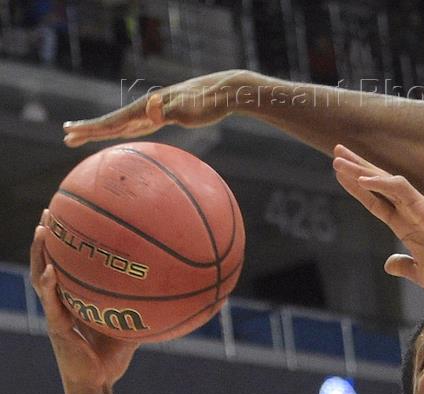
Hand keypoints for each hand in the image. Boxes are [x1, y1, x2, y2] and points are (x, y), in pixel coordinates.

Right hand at [29, 212, 138, 390]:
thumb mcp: (130, 327)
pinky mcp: (57, 329)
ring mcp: (56, 315)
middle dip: (46, 238)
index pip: (66, 267)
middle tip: (50, 211)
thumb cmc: (112, 359)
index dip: (64, 245)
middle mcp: (61, 304)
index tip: (68, 217)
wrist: (98, 385)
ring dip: (40, 254)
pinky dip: (50, 286)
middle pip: (47, 263)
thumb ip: (142, 310)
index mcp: (73, 302)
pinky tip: (51, 271)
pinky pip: (52, 303)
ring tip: (43, 230)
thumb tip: (171, 293)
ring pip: (41, 278)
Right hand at [62, 70, 250, 146]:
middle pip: (112, 123)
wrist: (224, 93)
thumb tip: (151, 110)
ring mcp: (155, 112)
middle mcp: (147, 109)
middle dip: (88, 130)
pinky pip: (138, 127)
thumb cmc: (208, 102)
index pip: (112, 121)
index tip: (69, 131)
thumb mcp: (188, 108)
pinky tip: (122, 134)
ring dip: (102, 130)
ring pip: (123, 124)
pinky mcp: (166, 116)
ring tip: (84, 135)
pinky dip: (124, 131)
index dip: (91, 128)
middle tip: (66, 136)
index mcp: (147, 108)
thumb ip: (168, 110)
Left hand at [332, 145, 423, 293]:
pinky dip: (380, 183)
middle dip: (356, 168)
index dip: (359, 189)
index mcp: (408, 225)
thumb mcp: (421, 272)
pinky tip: (361, 178)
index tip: (342, 176)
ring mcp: (418, 207)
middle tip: (337, 152)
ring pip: (385, 181)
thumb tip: (389, 264)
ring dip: (361, 170)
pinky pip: (399, 188)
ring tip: (338, 159)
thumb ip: (404, 266)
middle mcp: (411, 211)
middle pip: (378, 184)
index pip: (377, 202)